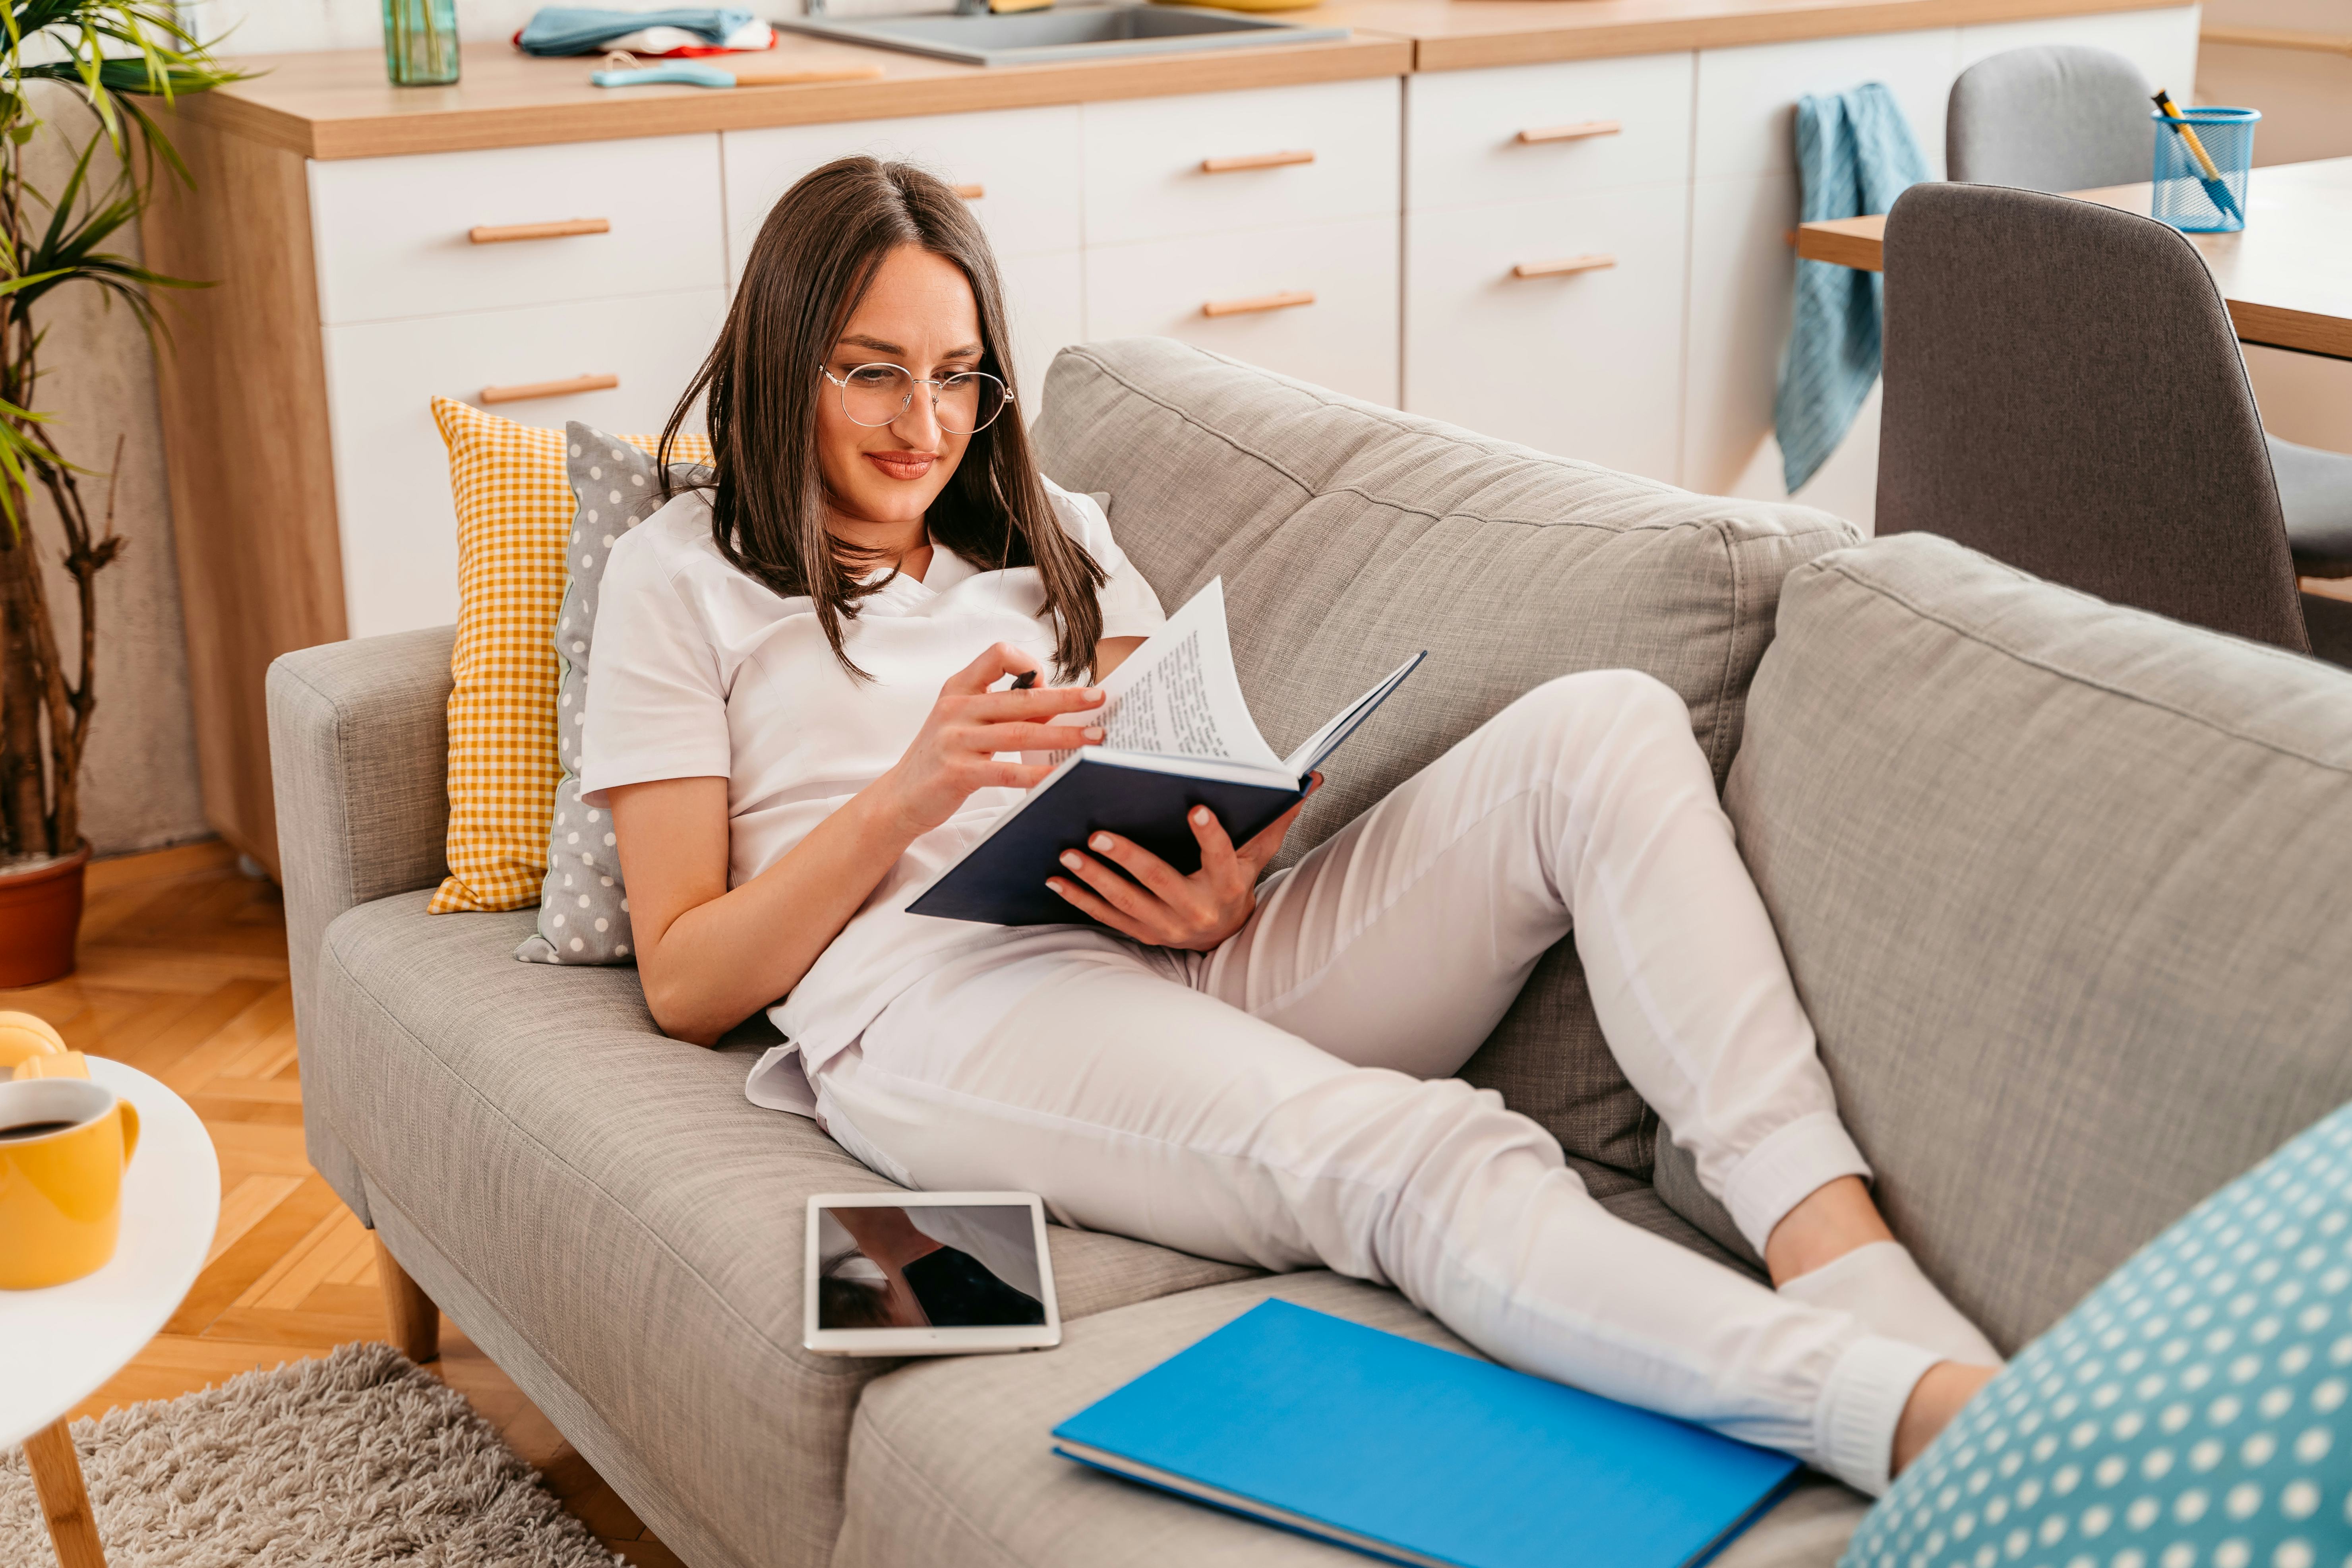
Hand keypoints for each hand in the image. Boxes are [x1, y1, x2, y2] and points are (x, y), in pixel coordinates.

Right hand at [873, 643, 1105, 837]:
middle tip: (1099, 699)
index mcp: (958, 688)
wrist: (899, 798)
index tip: (1050, 682)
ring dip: (1063, 734)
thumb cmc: (939, 758)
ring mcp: (955, 740)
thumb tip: (1055, 708)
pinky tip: (1061, 776)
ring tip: (1094, 737)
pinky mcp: (958, 772)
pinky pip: (1008, 771)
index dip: (1029, 662)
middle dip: (1066, 698)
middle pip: (1022, 697)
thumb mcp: (965, 724)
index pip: (998, 653)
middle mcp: (956, 708)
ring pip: (1021, 732)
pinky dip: (1039, 774)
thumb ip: (1002, 712)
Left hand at [1045, 774, 1322, 949]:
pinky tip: (1057, 879)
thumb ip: (1277, 817)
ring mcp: (1166, 926)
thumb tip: (1310, 777)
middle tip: (1097, 832)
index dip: (1209, 834)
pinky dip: (1080, 898)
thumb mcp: (1258, 854)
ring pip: (1125, 901)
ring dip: (1094, 877)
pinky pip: (1106, 917)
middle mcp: (1196, 910)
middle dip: (1127, 856)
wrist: (1224, 934)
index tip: (1194, 807)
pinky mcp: (1142, 934)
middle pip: (1159, 880)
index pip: (1221, 856)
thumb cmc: (1238, 881)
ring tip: (1068, 852)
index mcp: (1227, 885)